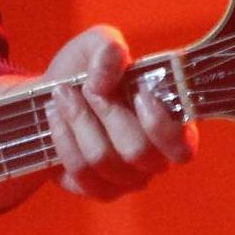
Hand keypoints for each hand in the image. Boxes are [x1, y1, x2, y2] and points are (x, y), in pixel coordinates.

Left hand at [42, 24, 196, 200]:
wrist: (50, 95)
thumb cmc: (86, 71)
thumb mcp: (96, 45)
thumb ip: (108, 48)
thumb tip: (103, 79)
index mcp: (169, 125)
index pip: (183, 146)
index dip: (160, 125)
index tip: (137, 94)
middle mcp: (153, 158)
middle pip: (138, 151)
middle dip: (106, 111)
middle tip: (87, 87)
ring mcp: (126, 178)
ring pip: (104, 159)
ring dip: (78, 120)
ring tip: (62, 95)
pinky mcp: (97, 189)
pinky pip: (81, 173)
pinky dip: (63, 139)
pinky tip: (56, 117)